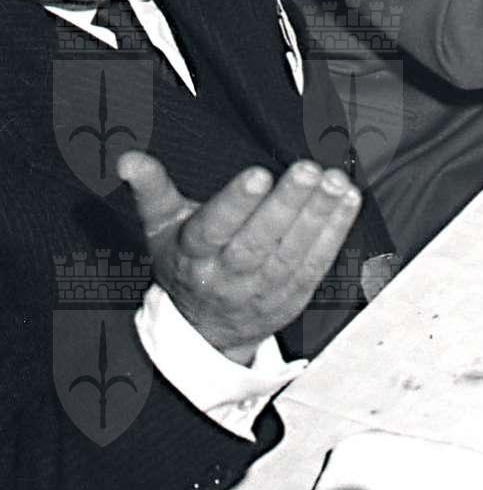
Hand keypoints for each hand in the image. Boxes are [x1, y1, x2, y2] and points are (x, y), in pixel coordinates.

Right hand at [118, 150, 362, 365]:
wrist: (206, 330)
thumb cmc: (187, 264)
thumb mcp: (163, 228)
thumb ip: (152, 190)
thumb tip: (128, 159)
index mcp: (192, 255)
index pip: (213, 229)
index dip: (236, 204)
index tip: (258, 174)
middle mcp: (226, 276)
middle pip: (257, 241)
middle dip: (286, 204)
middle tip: (308, 169)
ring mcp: (261, 291)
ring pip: (291, 253)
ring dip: (318, 216)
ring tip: (335, 181)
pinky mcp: (291, 298)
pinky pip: (315, 265)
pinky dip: (335, 234)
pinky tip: (347, 201)